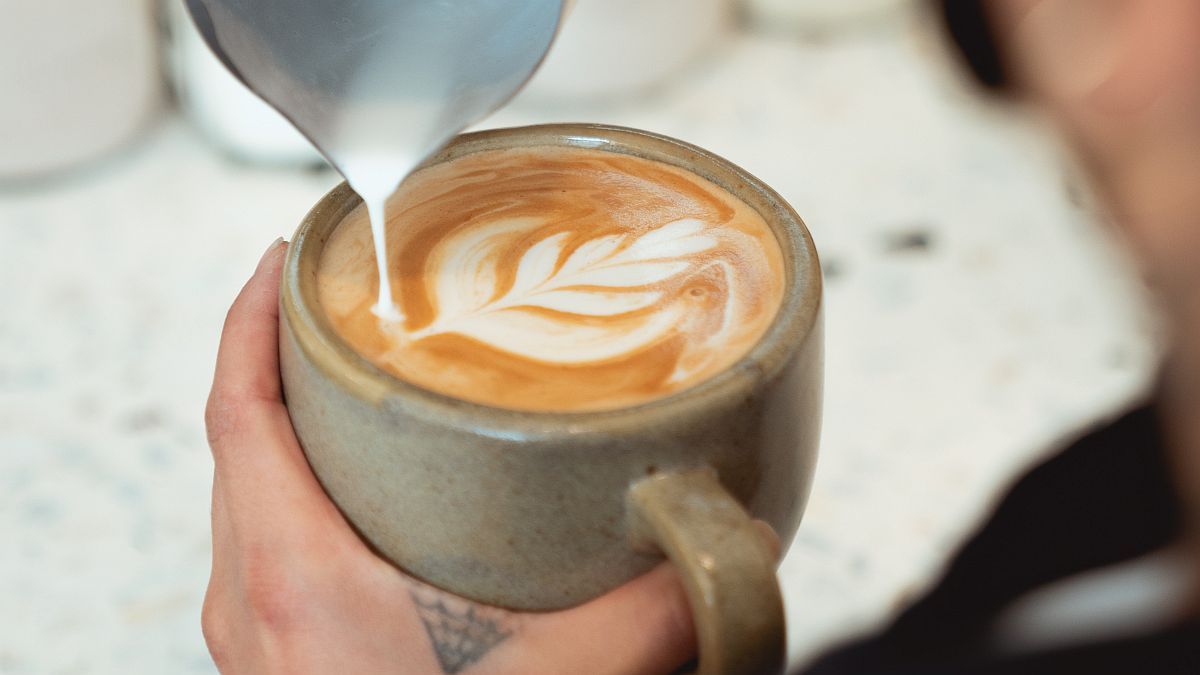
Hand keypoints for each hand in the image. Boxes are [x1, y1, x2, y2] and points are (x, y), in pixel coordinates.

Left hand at [201, 240, 696, 674]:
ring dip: (290, 428)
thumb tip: (723, 541)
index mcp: (292, 578)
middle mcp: (248, 600)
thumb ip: (650, 612)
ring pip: (249, 495)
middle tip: (344, 310)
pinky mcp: (280, 662)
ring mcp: (253, 636)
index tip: (285, 256)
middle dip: (282, 359)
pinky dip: (301, 491)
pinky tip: (368, 498)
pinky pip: (266, 545)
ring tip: (353, 387)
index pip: (237, 409)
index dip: (252, 318)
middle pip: (239, 440)